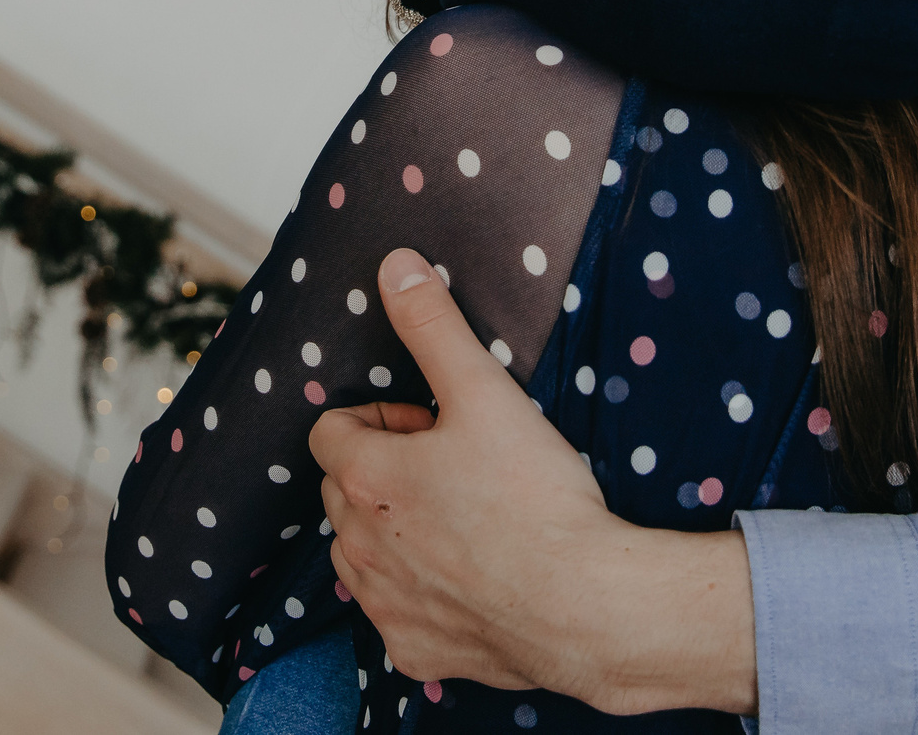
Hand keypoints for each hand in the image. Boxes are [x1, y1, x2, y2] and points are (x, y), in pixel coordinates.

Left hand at [310, 248, 757, 715]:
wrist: (587, 605)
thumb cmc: (535, 498)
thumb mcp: (484, 391)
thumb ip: (433, 325)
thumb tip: (395, 266)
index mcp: (365, 478)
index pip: (330, 430)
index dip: (381, 417)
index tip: (433, 422)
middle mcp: (358, 546)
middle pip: (342, 492)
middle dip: (384, 472)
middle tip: (454, 466)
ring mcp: (384, 605)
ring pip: (360, 556)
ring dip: (392, 533)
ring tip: (462, 521)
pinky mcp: (416, 651)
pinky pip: (396, 617)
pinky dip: (419, 597)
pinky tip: (471, 581)